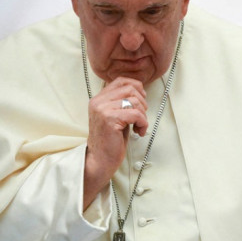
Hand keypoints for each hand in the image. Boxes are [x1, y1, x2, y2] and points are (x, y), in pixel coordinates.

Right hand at [82, 77, 147, 207]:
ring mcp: (103, 109)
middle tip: (140, 117)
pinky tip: (139, 132)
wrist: (99, 160)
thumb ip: (121, 102)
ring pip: (135, 101)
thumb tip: (140, 90)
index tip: (141, 101)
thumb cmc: (110, 140)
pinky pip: (136, 114)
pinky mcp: (110, 119)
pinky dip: (143, 123)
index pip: (121, 80)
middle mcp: (98, 101)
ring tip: (139, 126)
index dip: (136, 87)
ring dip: (143, 115)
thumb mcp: (115, 116)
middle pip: (130, 88)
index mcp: (98, 99)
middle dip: (142, 102)